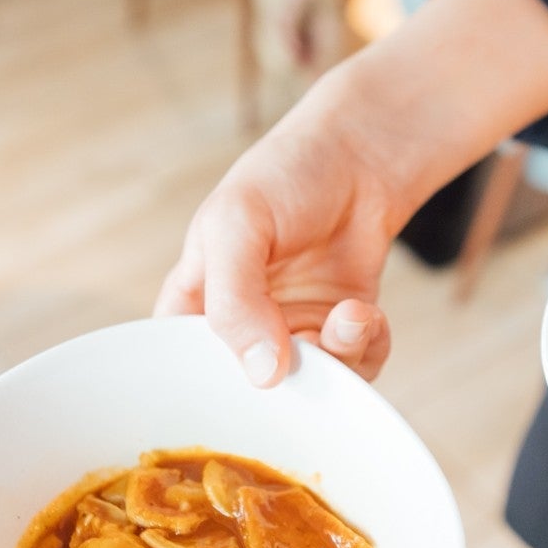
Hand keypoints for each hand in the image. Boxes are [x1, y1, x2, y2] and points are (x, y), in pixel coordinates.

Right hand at [154, 91, 396, 385]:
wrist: (360, 156)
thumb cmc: (285, 176)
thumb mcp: (238, 226)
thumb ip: (236, 301)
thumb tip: (263, 373)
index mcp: (194, 304)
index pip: (181, 370)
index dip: (209, 391)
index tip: (243, 389)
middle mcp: (243, 327)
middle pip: (252, 391)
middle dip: (288, 383)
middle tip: (308, 354)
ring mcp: (294, 332)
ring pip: (311, 386)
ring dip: (337, 360)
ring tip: (348, 317)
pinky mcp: (341, 332)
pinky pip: (354, 367)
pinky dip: (366, 347)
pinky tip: (363, 313)